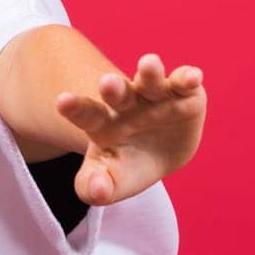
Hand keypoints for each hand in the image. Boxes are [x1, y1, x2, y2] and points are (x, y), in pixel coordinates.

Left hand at [54, 54, 204, 206]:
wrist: (159, 152)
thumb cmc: (126, 164)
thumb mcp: (110, 180)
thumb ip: (96, 187)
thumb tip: (99, 190)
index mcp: (102, 122)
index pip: (86, 114)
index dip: (75, 108)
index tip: (62, 101)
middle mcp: (127, 103)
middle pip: (117, 92)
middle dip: (113, 87)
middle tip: (107, 82)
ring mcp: (155, 96)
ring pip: (151, 80)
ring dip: (151, 72)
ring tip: (149, 63)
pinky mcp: (184, 95)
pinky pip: (185, 84)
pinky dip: (188, 78)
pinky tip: (192, 77)